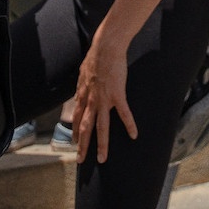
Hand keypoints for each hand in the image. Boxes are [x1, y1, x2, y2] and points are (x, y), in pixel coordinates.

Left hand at [71, 37, 136, 163]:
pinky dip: (129, 125)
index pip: (76, 118)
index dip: (75, 131)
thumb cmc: (97, 56)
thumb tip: (82, 84)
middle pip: (85, 128)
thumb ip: (83, 82)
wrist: (106, 48)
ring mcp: (103, 100)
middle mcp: (91, 101)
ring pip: (101, 127)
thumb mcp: (84, 71)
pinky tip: (134, 135)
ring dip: (101, 144)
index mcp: (83, 95)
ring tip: (103, 158)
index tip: (75, 142)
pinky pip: (124, 114)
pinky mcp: (117, 95)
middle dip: (82, 145)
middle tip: (80, 160)